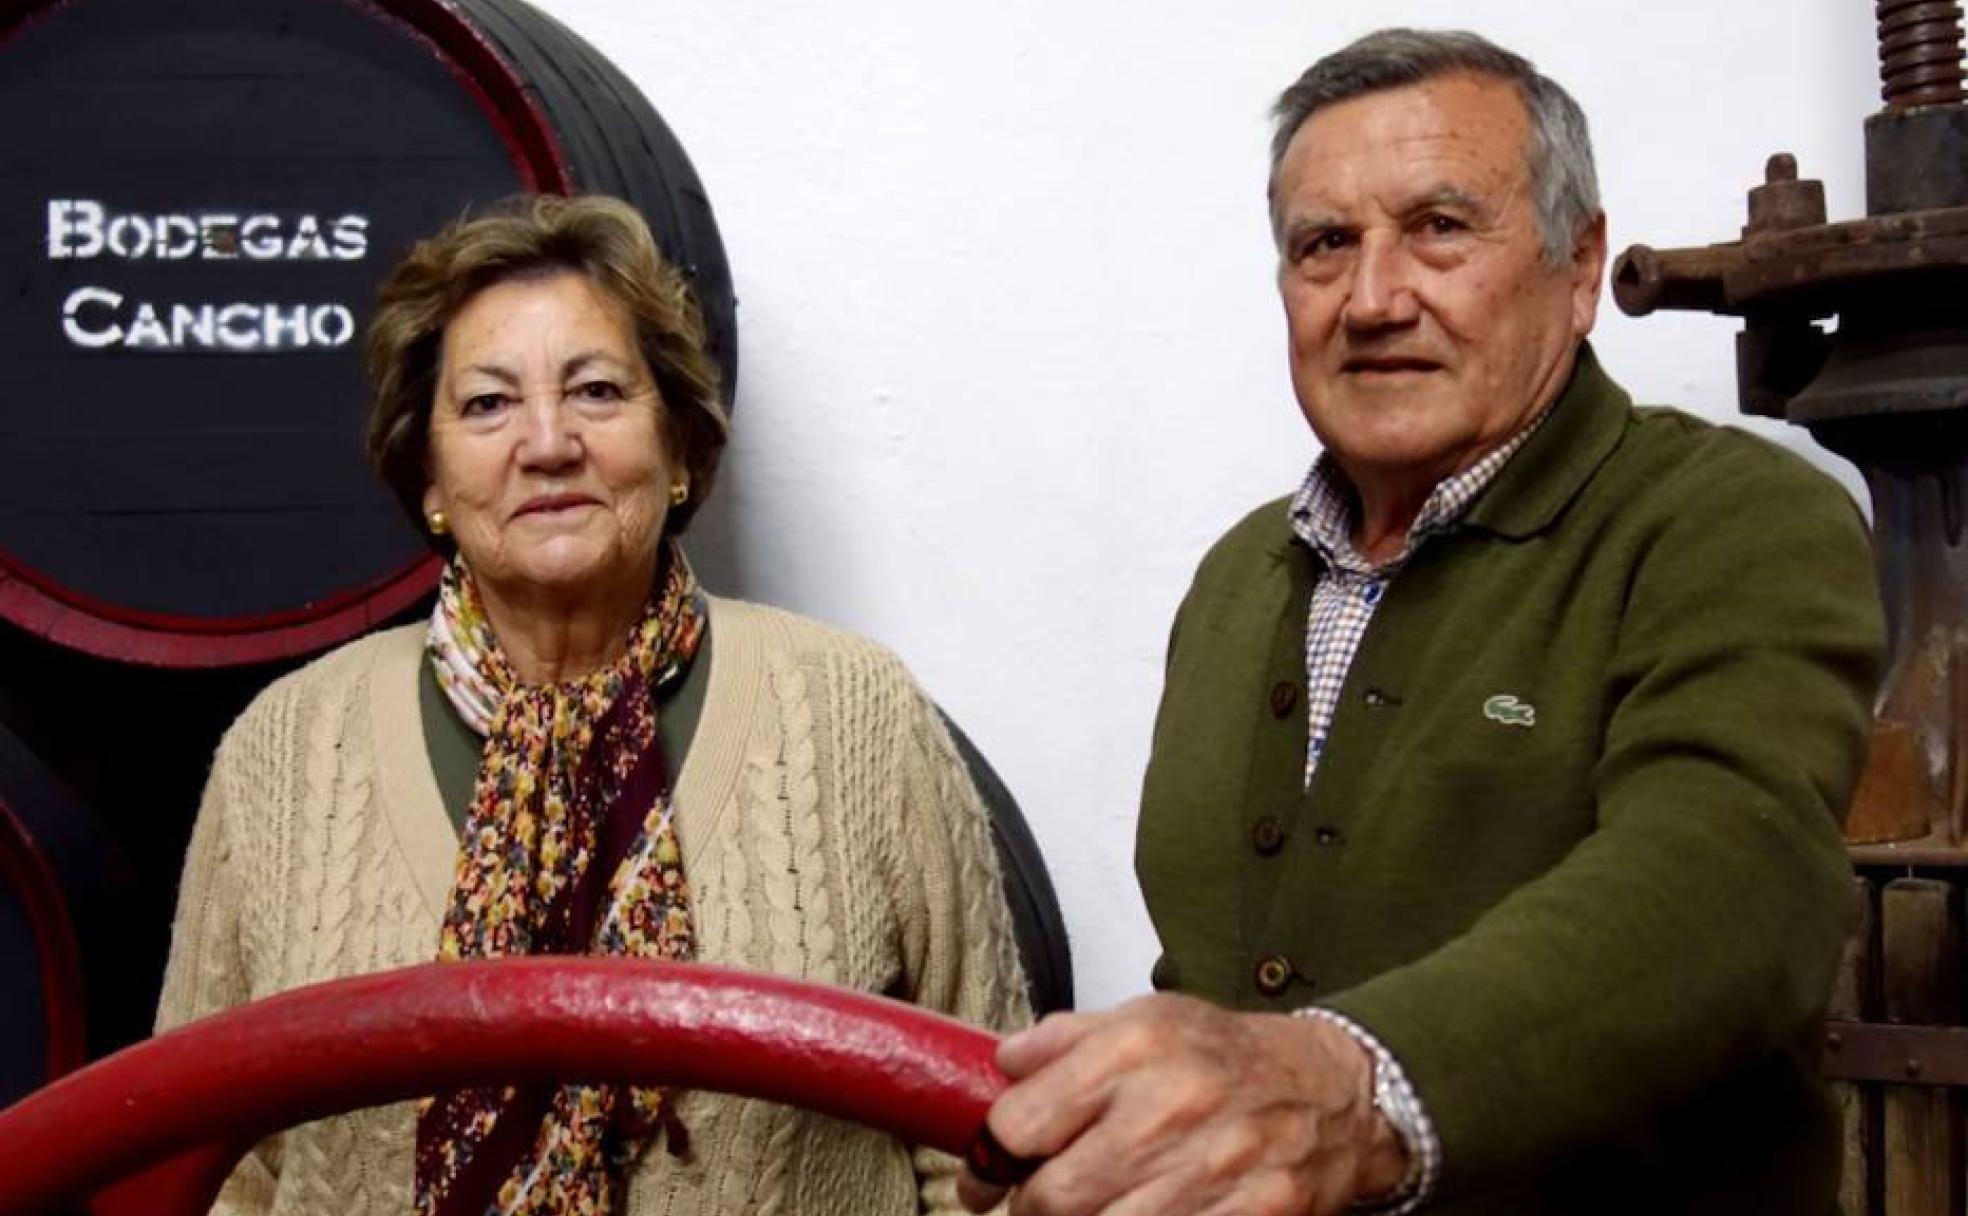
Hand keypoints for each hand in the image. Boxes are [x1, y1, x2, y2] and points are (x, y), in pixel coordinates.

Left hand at [956, 994, 1409, 1215]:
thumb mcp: (1145, 1019)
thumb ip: (1064, 1041)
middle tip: (1046, 1197)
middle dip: (1036, 1205)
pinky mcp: (1251, 1215)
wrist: (1330, 1091)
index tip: (997, 1164)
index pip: (1019, 1124)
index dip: (996, 1153)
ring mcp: (1214, 1167)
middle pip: (1052, 1197)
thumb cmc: (1226, 1057)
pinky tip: (1148, 1211)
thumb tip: (1003, 1066)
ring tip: (1098, 1204)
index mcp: (1135, 1046)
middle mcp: (1171, 1104)